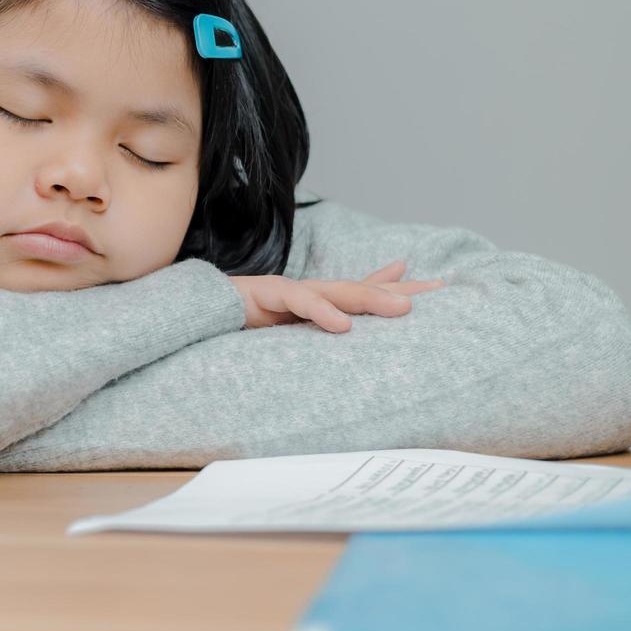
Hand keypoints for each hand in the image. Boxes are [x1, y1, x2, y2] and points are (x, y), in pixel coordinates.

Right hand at [229, 259, 445, 333]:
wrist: (190, 315)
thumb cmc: (232, 329)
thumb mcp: (280, 340)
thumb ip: (311, 334)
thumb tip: (341, 342)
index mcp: (311, 305)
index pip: (359, 294)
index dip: (397, 291)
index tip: (437, 289)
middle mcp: (304, 293)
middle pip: (359, 288)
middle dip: (399, 290)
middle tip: (439, 292)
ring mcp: (285, 291)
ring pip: (335, 290)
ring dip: (370, 298)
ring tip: (402, 309)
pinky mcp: (262, 295)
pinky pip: (295, 300)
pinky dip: (320, 312)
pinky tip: (342, 325)